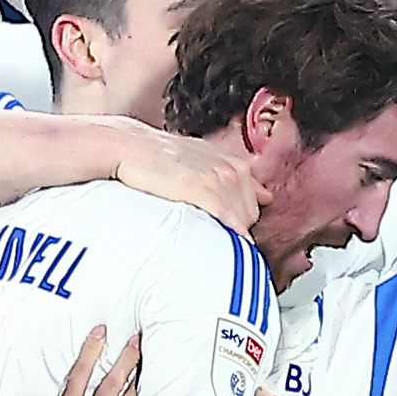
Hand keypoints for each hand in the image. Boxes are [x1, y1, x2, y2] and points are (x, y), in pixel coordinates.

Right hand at [111, 120, 260, 232]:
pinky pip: (227, 221)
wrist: (131, 147)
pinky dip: (227, 237)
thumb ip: (233, 176)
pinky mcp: (200, 188)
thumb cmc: (163, 156)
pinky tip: (218, 248)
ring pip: (241, 222)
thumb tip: (265, 196)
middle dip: (237, 228)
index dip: (242, 220)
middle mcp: (232, 171)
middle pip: (251, 216)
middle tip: (213, 236)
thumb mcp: (205, 159)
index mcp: (236, 166)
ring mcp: (218, 180)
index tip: (229, 231)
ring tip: (209, 244)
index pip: (256, 205)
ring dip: (230, 236)